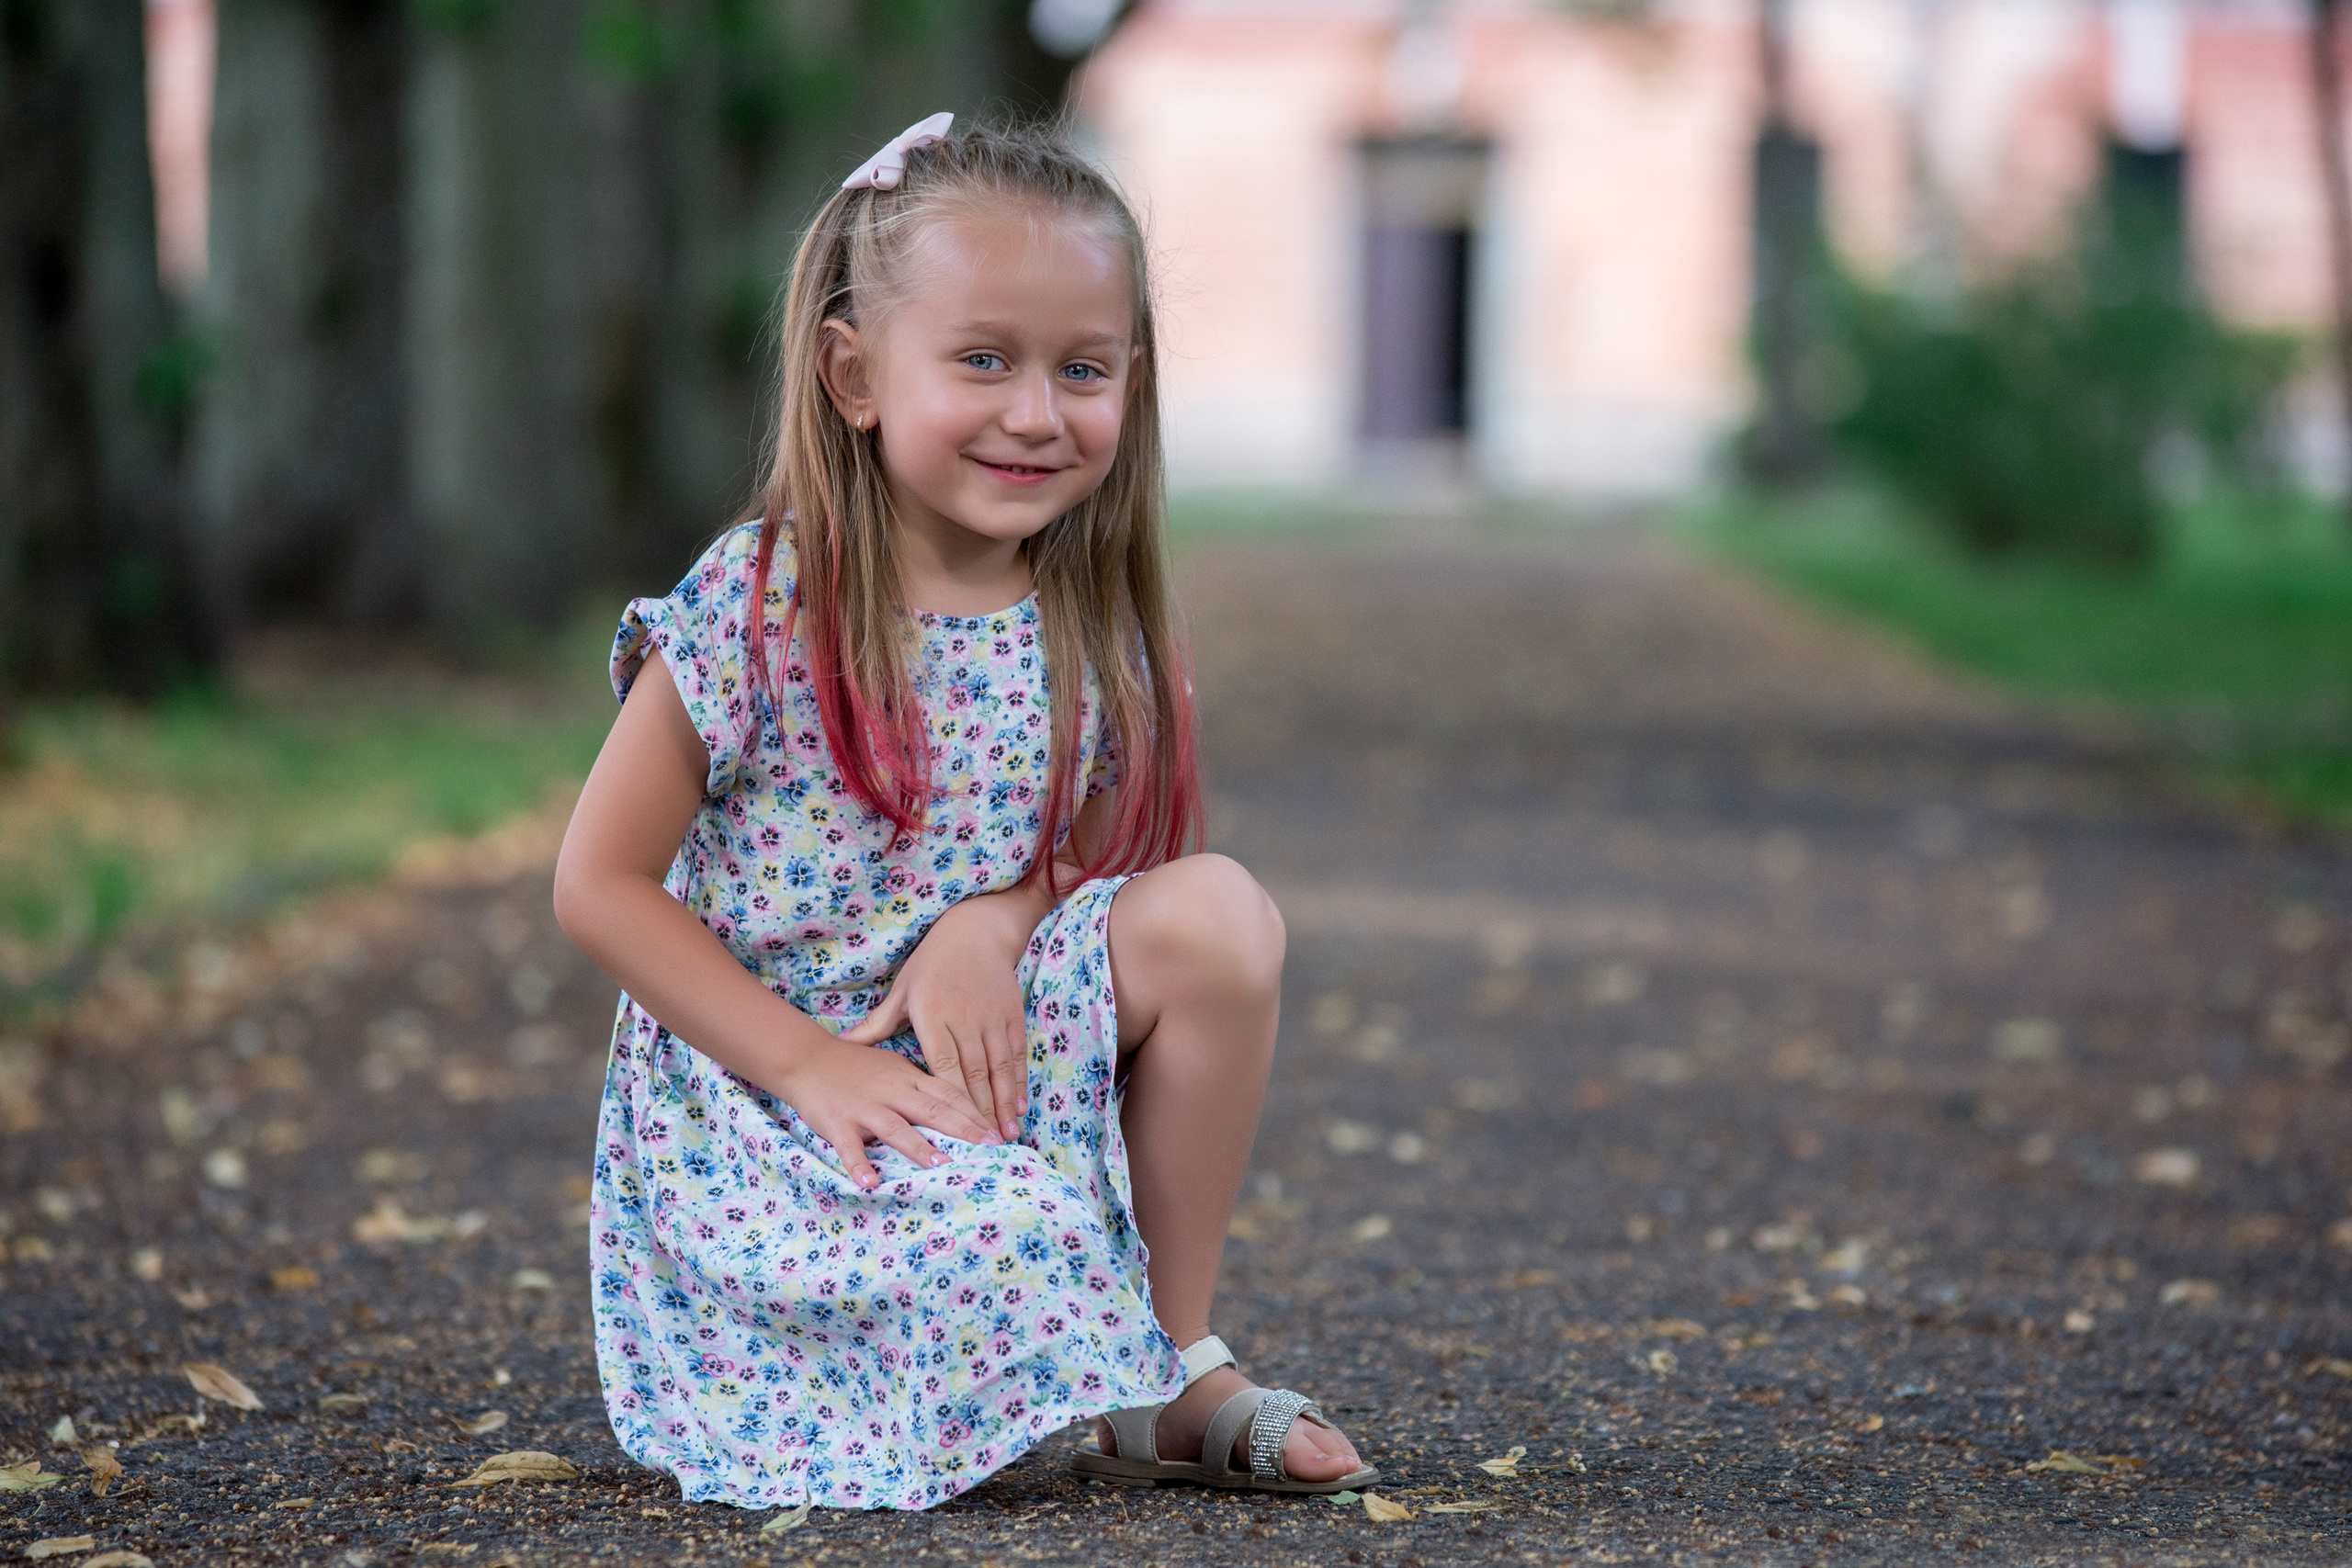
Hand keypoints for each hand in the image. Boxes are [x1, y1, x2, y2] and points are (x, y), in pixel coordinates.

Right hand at [770, 1033, 996, 1190]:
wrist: (806, 1058)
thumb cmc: (855, 1066)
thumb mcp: (894, 1068)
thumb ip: (921, 1087)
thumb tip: (955, 1108)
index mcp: (908, 1078)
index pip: (949, 1095)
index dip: (974, 1114)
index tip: (998, 1133)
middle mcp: (891, 1091)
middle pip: (932, 1110)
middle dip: (963, 1130)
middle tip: (989, 1149)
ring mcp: (864, 1107)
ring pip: (896, 1128)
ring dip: (918, 1148)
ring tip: (941, 1167)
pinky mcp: (837, 1123)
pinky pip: (850, 1147)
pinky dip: (860, 1166)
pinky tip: (871, 1184)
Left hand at [839, 898, 1036, 1142]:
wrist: (975, 931)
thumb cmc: (930, 964)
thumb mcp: (901, 991)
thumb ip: (876, 1024)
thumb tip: (843, 1044)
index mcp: (933, 1016)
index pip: (942, 1066)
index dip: (950, 1102)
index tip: (952, 1132)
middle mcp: (964, 1020)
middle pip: (974, 1074)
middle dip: (979, 1114)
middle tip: (984, 1149)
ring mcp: (991, 1018)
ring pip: (998, 1068)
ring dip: (1002, 1105)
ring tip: (1005, 1137)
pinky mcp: (1011, 1015)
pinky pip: (1016, 1055)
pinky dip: (1017, 1083)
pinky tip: (1017, 1108)